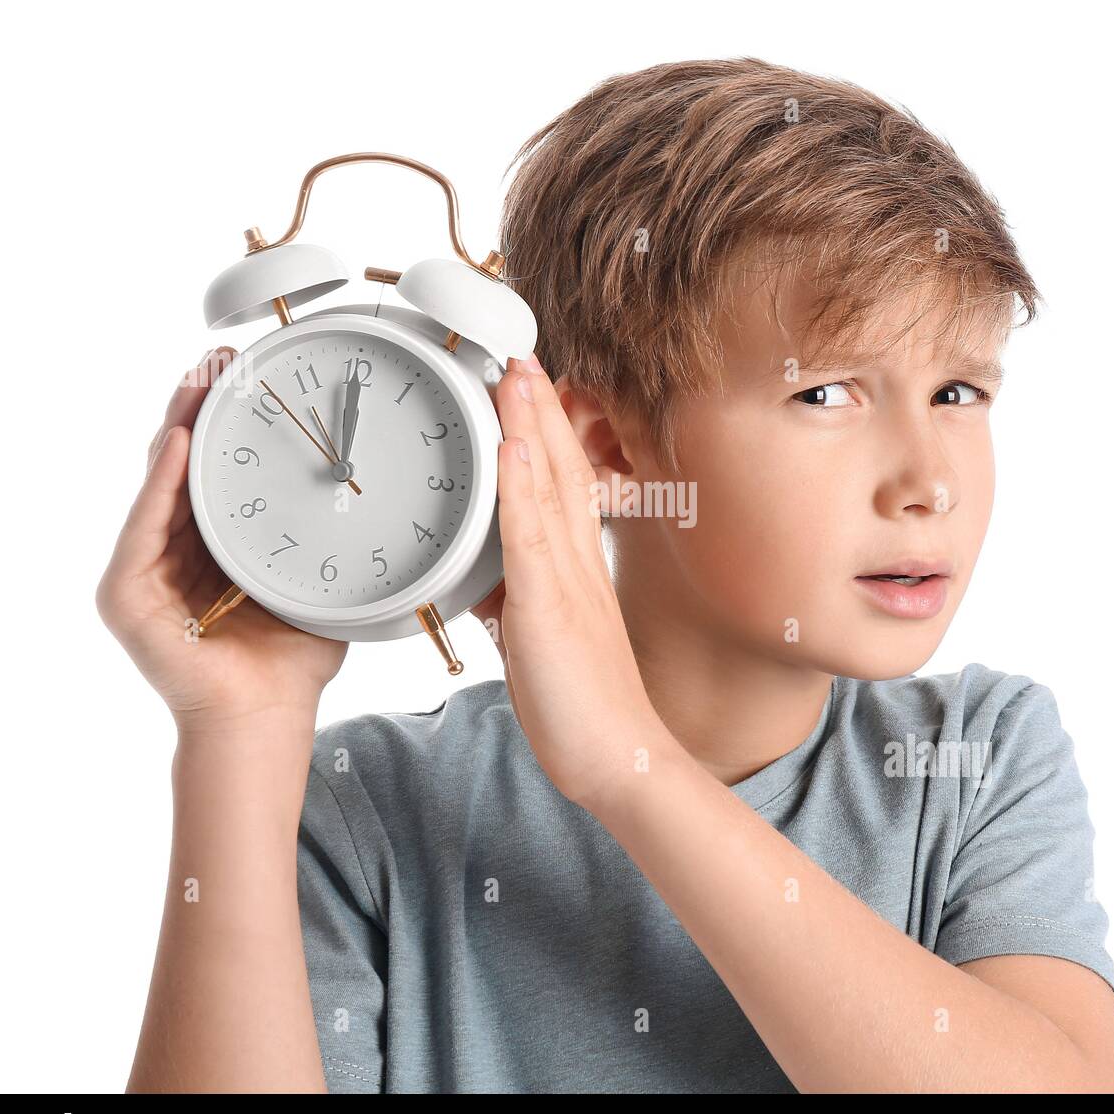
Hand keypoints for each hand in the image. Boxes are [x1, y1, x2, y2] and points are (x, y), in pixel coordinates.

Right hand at [96, 347, 348, 736]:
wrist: (266, 713)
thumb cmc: (292, 655)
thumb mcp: (317, 580)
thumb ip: (324, 536)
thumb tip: (362, 486)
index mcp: (216, 543)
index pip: (215, 468)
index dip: (227, 418)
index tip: (248, 373)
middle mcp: (174, 549)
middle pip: (181, 462)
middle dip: (199, 405)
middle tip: (223, 360)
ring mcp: (145, 569)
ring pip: (159, 481)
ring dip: (179, 426)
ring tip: (201, 380)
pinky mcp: (126, 594)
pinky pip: (144, 525)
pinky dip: (162, 482)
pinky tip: (181, 442)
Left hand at [471, 354, 663, 811]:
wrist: (622, 757)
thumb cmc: (585, 707)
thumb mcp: (542, 641)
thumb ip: (520, 605)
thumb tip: (491, 588)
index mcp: (576, 569)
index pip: (562, 485)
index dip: (546, 433)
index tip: (531, 389)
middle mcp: (577, 564)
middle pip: (559, 471)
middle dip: (538, 410)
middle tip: (523, 355)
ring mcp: (566, 582)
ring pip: (547, 489)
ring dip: (528, 427)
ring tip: (516, 374)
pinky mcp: (550, 609)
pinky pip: (531, 538)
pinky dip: (520, 489)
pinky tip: (511, 448)